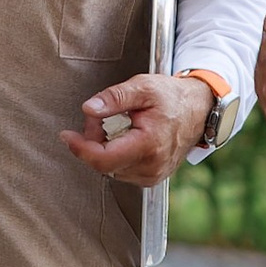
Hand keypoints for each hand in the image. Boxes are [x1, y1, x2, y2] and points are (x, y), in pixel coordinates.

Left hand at [63, 69, 210, 186]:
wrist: (198, 110)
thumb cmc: (172, 97)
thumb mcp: (142, 87)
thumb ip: (114, 97)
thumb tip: (89, 109)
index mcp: (149, 145)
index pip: (103, 159)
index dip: (80, 148)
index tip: (67, 135)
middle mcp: (151, 167)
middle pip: (103, 163)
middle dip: (94, 140)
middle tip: (104, 115)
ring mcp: (152, 176)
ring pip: (110, 168)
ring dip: (105, 147)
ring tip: (119, 124)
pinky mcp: (151, 178)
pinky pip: (121, 170)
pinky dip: (116, 154)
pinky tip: (126, 137)